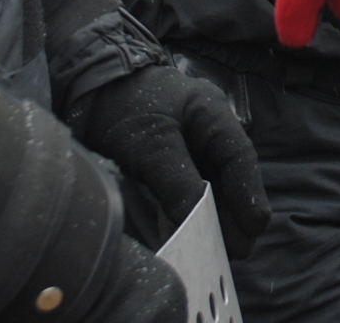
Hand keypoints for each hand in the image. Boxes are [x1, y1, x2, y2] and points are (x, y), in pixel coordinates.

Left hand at [67, 66, 270, 258]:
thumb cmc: (123, 108)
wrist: (84, 88)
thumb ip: (178, 183)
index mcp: (211, 113)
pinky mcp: (170, 156)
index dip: (250, 193)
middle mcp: (207, 128)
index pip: (239, 157)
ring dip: (217, 215)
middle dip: (235, 213)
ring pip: (213, 183)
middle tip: (237, 250)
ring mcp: (190, 141)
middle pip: (230, 175)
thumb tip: (198, 224)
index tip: (255, 227)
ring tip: (220, 248)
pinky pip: (191, 186)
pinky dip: (194, 209)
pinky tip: (194, 231)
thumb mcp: (151, 145)